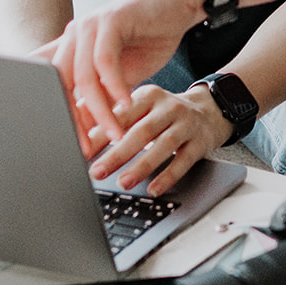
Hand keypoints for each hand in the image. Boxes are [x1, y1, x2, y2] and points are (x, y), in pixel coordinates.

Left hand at [32, 0, 200, 149]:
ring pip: (84, 76)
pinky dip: (115, 86)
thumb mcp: (122, 74)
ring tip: (116, 133)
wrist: (179, 2)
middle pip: (62, 84)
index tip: (72, 144)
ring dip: (100, 110)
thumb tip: (86, 130)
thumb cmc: (150, 36)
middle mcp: (75, 34)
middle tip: (87, 148)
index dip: (60, 116)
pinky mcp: (110, 20)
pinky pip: (105, 61)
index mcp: (73, 46)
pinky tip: (128, 104)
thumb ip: (102, 97)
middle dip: (73, 120)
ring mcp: (90, 24)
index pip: (55, 86)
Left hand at [84, 85, 233, 197]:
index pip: (120, 114)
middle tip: (96, 171)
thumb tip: (75, 114)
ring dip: (141, 165)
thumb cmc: (165, 111)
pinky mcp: (201, 141)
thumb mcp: (141, 104)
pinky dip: (169, 175)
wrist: (210, 109)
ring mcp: (186, 124)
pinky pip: (184, 160)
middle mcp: (168, 107)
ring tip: (123, 182)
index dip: (100, 132)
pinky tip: (154, 189)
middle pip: (140, 131)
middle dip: (116, 153)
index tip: (81, 150)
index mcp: (147, 96)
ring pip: (163, 145)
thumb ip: (112, 111)